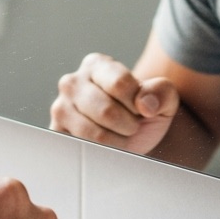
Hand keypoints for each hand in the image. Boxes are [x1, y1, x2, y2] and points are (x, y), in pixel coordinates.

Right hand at [50, 52, 179, 153]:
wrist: (131, 137)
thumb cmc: (144, 112)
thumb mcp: (163, 98)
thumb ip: (162, 92)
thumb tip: (145, 104)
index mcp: (96, 65)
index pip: (120, 83)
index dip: (138, 102)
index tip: (141, 108)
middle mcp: (72, 82)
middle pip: (106, 110)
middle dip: (128, 125)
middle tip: (131, 126)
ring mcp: (60, 108)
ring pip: (94, 134)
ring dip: (118, 142)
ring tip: (120, 136)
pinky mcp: (56, 134)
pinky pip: (83, 149)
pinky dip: (103, 154)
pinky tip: (107, 147)